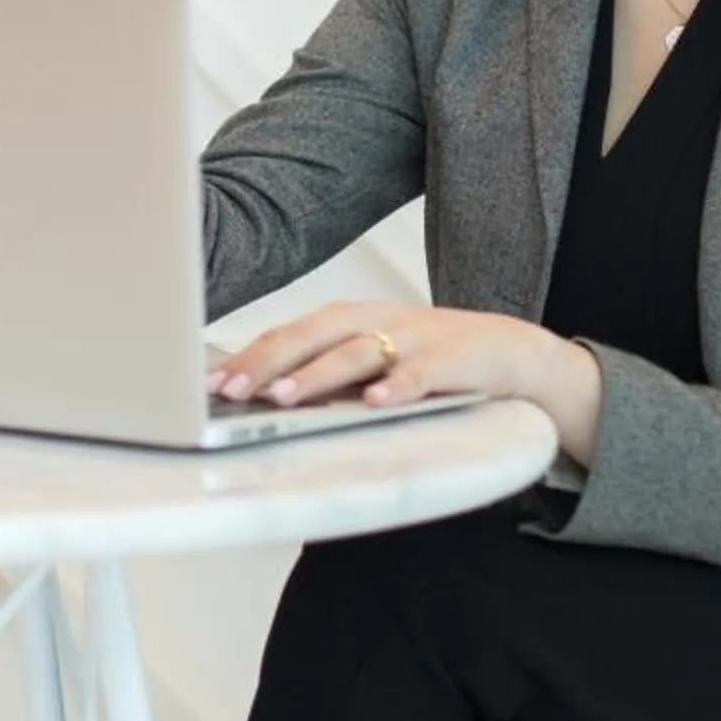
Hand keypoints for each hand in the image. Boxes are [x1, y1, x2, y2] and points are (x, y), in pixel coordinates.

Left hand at [210, 301, 605, 455]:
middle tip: (231, 389)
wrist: (509, 350)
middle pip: (311, 335)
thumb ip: (322, 374)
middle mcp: (375, 320)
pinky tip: (375, 402)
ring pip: (357, 353)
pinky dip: (396, 386)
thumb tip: (258, 399)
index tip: (210, 382)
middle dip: (267, 362)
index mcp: (348, 318)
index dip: (248, 355)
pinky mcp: (450, 360)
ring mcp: (412, 338)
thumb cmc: (425, 358)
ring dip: (318, 375)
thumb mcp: (368, 360)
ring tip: (285, 397)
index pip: (288, 333)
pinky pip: (419, 373)